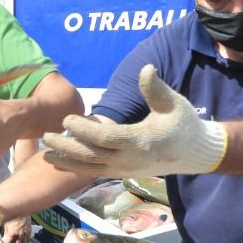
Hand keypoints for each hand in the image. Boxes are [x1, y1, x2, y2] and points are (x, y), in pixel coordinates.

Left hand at [1, 215, 32, 242]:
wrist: (21, 208)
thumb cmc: (12, 215)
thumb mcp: (5, 224)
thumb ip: (5, 233)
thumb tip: (2, 239)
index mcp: (12, 234)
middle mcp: (20, 235)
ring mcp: (25, 233)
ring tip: (14, 242)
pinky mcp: (29, 231)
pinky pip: (27, 239)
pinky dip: (24, 240)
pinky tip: (20, 238)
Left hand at [42, 65, 227, 177]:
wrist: (197, 154)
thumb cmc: (185, 125)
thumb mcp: (174, 104)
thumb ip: (156, 89)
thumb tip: (146, 68)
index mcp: (140, 141)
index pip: (105, 137)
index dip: (84, 130)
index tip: (67, 119)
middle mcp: (129, 160)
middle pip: (91, 156)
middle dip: (67, 147)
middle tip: (45, 136)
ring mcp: (126, 170)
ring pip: (91, 168)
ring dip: (67, 161)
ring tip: (45, 153)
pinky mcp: (124, 173)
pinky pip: (96, 172)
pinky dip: (78, 168)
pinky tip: (61, 162)